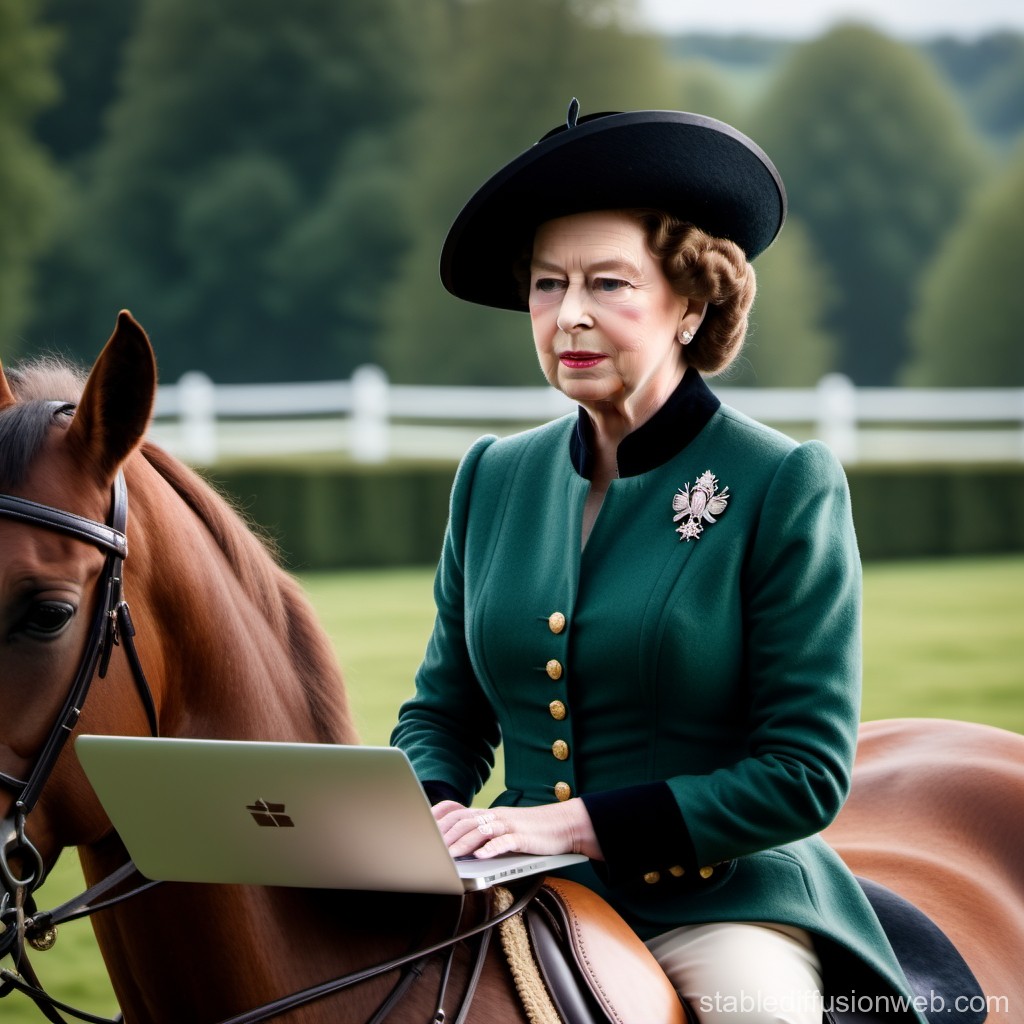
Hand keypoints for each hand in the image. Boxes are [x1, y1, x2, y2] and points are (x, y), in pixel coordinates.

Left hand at [431, 798, 602, 860]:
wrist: (562, 825)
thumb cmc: (529, 831)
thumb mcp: (502, 828)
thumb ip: (482, 832)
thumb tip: (456, 844)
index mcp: (487, 814)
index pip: (456, 810)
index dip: (438, 816)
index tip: (422, 827)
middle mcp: (495, 816)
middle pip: (465, 821)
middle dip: (446, 835)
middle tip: (431, 850)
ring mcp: (509, 824)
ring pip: (482, 830)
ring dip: (464, 843)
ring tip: (451, 856)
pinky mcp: (523, 836)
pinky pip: (505, 841)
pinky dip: (492, 848)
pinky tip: (482, 856)